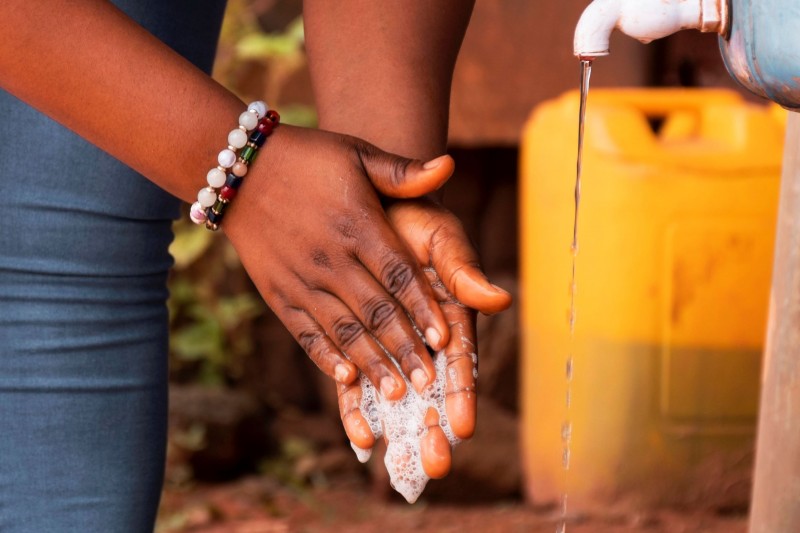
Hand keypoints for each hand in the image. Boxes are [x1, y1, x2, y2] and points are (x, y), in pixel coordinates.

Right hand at [223, 125, 456, 400]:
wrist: (236, 167)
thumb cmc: (307, 159)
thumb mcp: (356, 153)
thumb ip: (402, 172)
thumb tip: (449, 167)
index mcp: (356, 223)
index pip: (398, 274)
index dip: (423, 307)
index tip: (447, 338)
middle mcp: (329, 256)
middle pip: (374, 311)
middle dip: (403, 348)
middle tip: (429, 382)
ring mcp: (300, 278)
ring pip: (342, 329)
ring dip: (371, 363)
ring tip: (396, 393)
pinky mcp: (277, 292)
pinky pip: (304, 331)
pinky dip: (325, 357)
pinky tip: (346, 380)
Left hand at [337, 198, 511, 475]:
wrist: (365, 205)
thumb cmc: (411, 217)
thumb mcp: (440, 238)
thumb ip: (463, 271)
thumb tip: (499, 300)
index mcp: (450, 314)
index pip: (459, 361)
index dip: (462, 394)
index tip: (463, 427)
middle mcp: (422, 336)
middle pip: (432, 390)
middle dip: (435, 428)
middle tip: (435, 465)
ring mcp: (390, 343)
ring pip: (397, 394)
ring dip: (400, 430)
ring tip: (400, 466)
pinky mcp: (357, 344)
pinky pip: (357, 382)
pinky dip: (359, 409)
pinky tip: (361, 439)